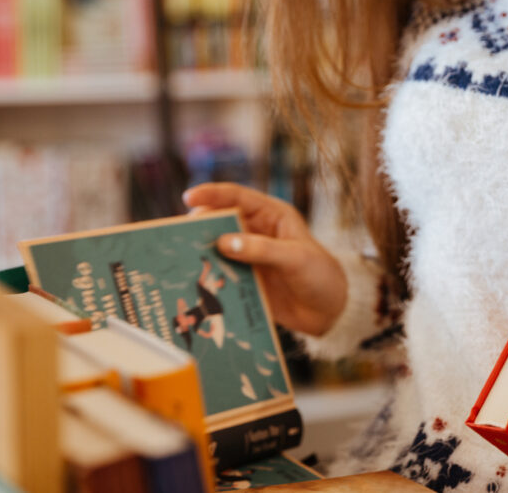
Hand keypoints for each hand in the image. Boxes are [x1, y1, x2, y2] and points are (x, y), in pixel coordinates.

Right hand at [183, 183, 347, 336]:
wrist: (330, 311)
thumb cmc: (320, 276)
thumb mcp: (295, 258)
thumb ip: (261, 249)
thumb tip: (223, 242)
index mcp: (271, 215)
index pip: (237, 198)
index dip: (212, 194)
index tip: (188, 197)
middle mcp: (256, 231)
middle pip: (220, 222)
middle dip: (199, 226)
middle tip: (177, 236)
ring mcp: (248, 256)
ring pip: (216, 248)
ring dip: (199, 252)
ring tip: (177, 258)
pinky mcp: (244, 279)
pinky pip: (220, 273)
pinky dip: (207, 276)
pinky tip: (191, 282)